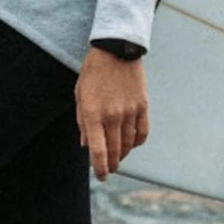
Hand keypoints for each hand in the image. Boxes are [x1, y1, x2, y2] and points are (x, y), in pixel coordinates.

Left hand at [74, 46, 148, 180]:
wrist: (116, 47)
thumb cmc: (93, 70)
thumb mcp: (80, 93)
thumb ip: (82, 121)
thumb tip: (85, 145)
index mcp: (93, 113)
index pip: (98, 152)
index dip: (100, 169)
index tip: (101, 175)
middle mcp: (112, 115)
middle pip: (115, 152)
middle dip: (112, 164)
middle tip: (109, 167)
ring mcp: (130, 111)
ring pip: (129, 145)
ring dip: (124, 154)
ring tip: (119, 156)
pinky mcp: (143, 106)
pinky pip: (143, 132)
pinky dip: (138, 142)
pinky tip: (132, 143)